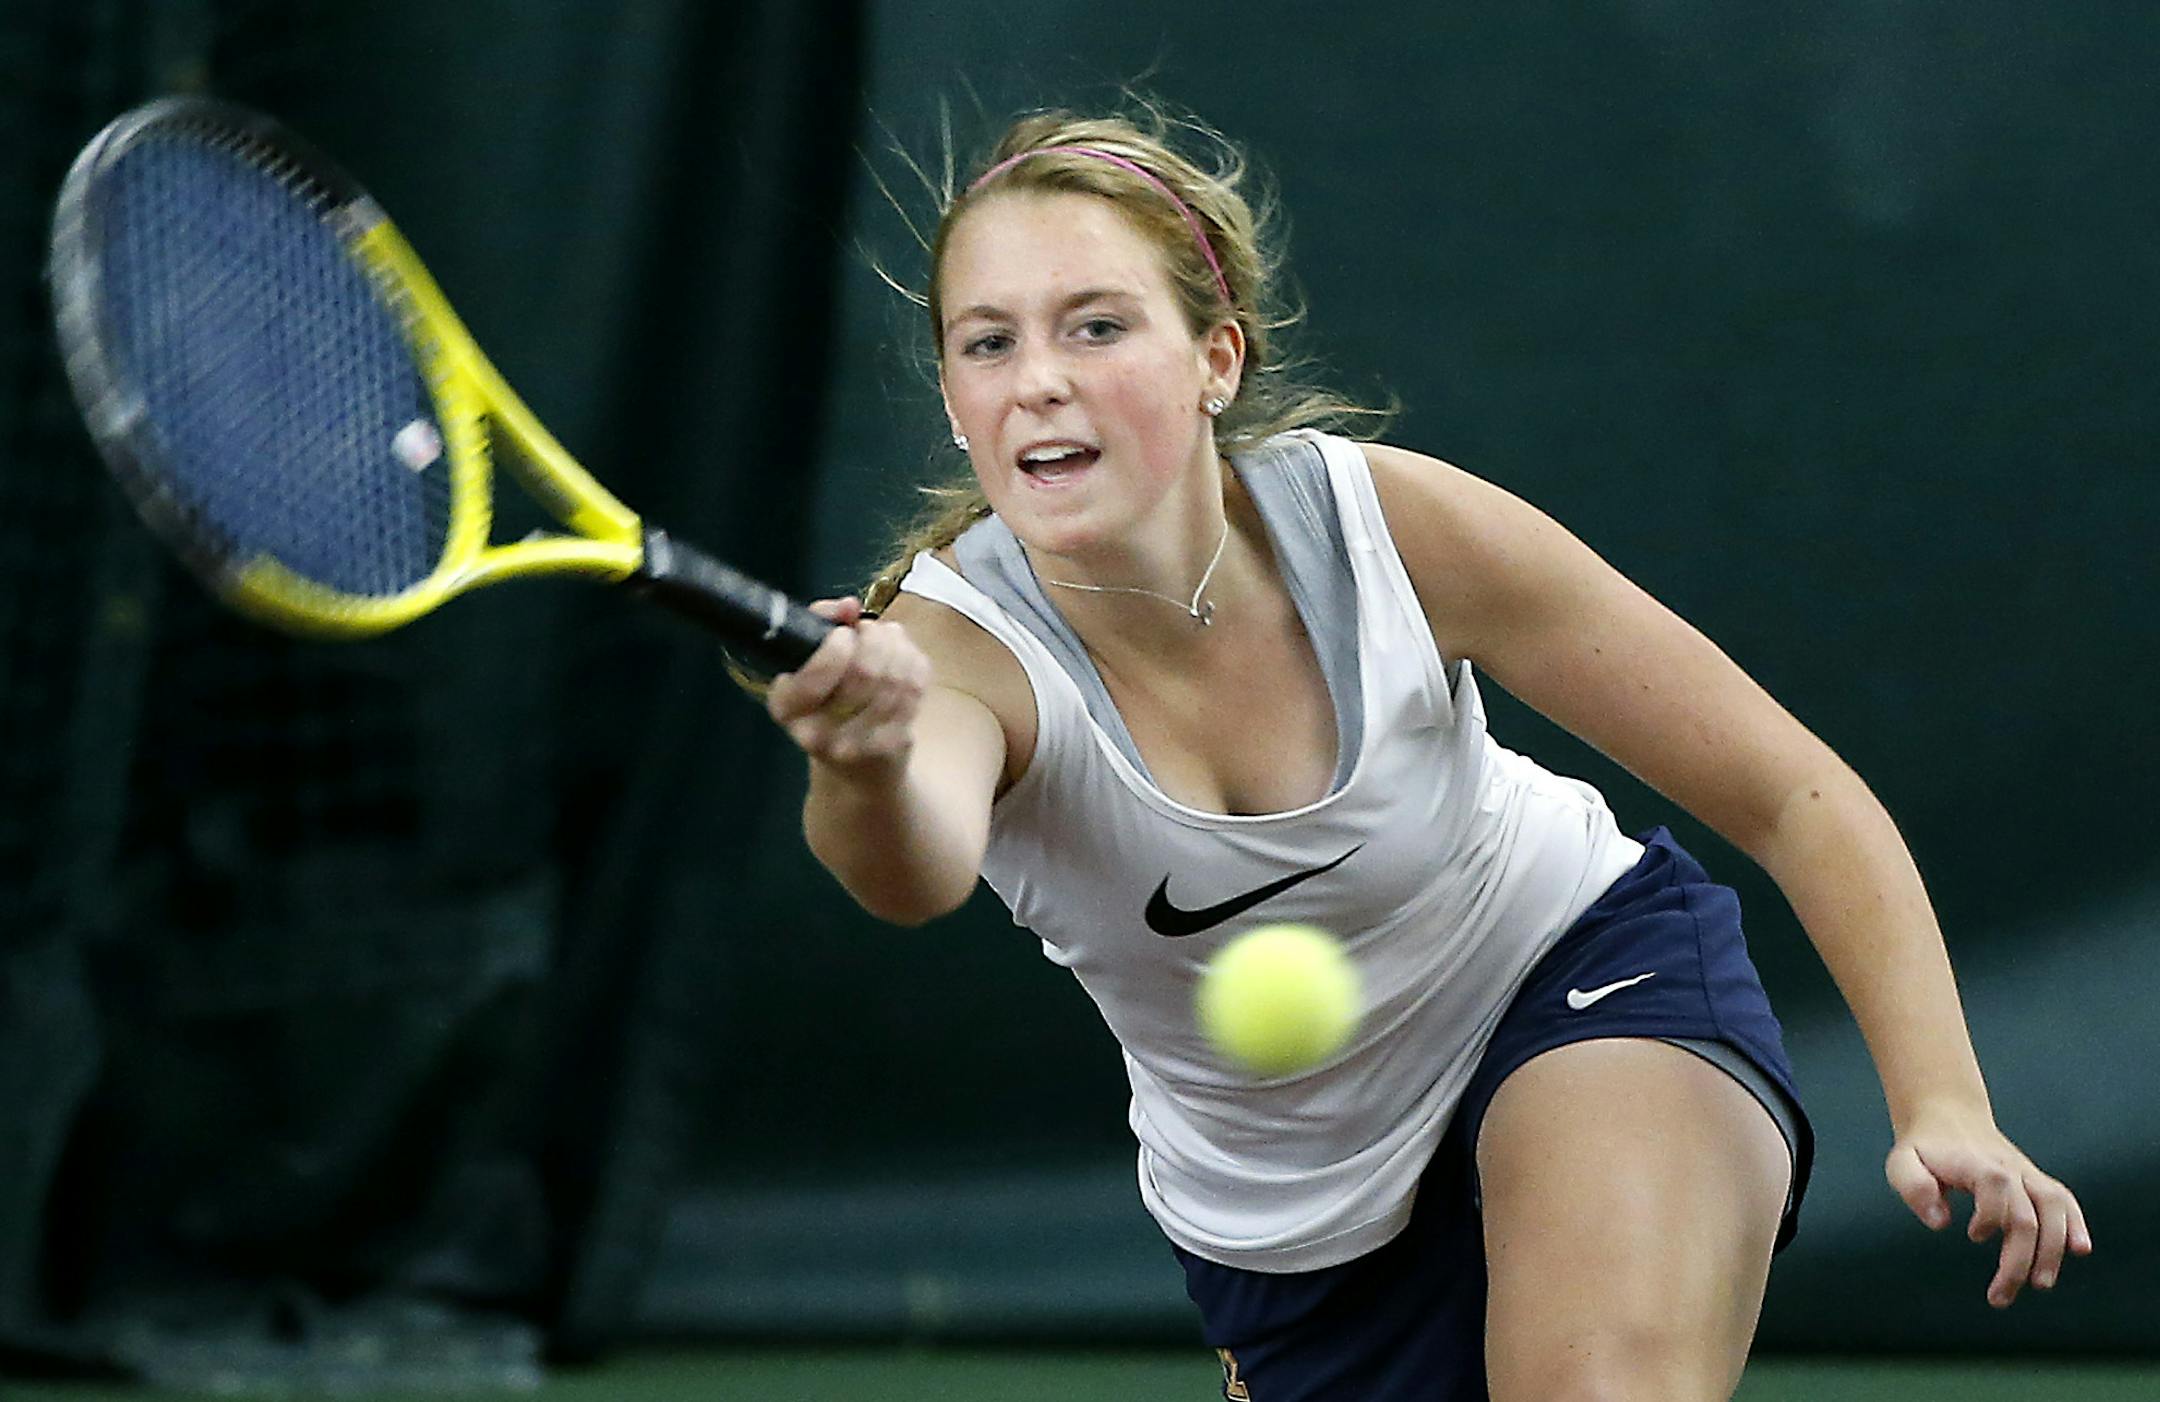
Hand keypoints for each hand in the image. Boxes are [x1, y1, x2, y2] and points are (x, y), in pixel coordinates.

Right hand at [766, 597, 930, 773]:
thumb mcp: (806, 665)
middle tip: (871, 631)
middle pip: (865, 670)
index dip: (839, 642)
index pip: (818, 672)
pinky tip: (904, 660)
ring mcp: (861, 744)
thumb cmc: (827, 704)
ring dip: (897, 646)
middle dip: (874, 637)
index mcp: (788, 711)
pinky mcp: (896, 743)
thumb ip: (820, 623)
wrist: (856, 769)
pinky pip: (915, 688)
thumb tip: (850, 606)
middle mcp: (820, 735)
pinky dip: (914, 663)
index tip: (844, 633)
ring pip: (895, 676)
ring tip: (889, 640)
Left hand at [1884, 1099, 2091, 1307]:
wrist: (1948, 1119)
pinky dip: (2075, 1223)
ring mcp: (2026, 1174)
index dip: (1990, 1215)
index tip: (1973, 1236)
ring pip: (2053, 1209)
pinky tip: (2080, 1249)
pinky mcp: (2035, 1182)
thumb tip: (1941, 1224)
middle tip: (1999, 1297)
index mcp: (1976, 1163)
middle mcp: (2009, 1168)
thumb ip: (1914, 1188)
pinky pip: (2063, 1200)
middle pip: (2026, 1214)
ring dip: (2052, 1249)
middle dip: (2018, 1260)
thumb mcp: (1902, 1163)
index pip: (1996, 1185)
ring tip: (2041, 1284)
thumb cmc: (1923, 1150)